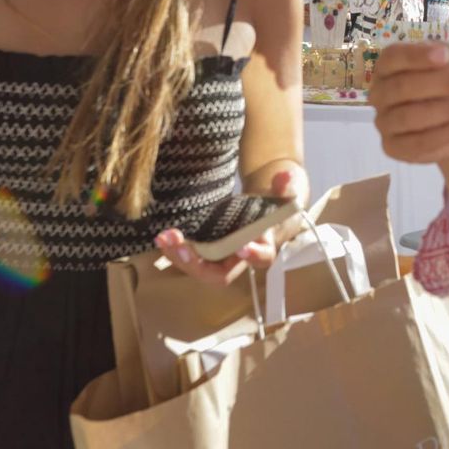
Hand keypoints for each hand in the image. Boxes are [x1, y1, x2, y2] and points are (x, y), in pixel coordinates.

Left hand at [154, 167, 303, 286]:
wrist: (262, 213)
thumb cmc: (274, 207)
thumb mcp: (285, 195)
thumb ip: (286, 187)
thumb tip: (285, 174)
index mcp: (264, 248)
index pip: (262, 258)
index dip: (253, 256)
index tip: (243, 248)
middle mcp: (239, 260)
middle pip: (219, 274)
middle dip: (198, 264)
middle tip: (182, 248)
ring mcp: (220, 258)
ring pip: (199, 268)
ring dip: (179, 257)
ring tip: (164, 239)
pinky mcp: (205, 251)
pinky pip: (188, 257)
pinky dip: (174, 250)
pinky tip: (161, 237)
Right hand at [369, 42, 448, 164]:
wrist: (447, 121)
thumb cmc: (442, 83)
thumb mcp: (446, 63)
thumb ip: (444, 56)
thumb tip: (446, 58)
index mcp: (386, 67)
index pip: (393, 57)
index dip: (418, 56)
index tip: (446, 55)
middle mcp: (379, 94)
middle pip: (402, 87)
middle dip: (442, 84)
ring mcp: (383, 122)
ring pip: (409, 117)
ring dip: (446, 110)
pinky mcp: (392, 147)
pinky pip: (419, 143)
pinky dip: (447, 132)